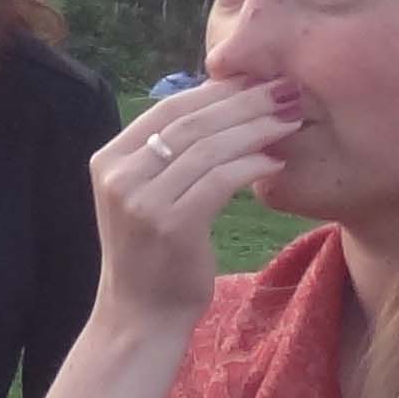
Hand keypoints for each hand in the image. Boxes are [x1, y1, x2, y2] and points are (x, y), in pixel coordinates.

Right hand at [93, 76, 298, 327]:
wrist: (140, 316)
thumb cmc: (153, 255)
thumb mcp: (147, 196)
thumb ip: (168, 155)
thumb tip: (223, 105)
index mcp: (108, 160)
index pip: (168, 108)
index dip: (217, 90)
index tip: (258, 80)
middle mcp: (119, 176)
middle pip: (191, 122)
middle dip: (245, 102)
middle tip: (286, 91)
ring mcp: (141, 201)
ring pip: (209, 147)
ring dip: (256, 129)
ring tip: (290, 120)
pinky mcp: (170, 225)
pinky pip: (220, 180)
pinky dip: (252, 165)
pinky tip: (276, 161)